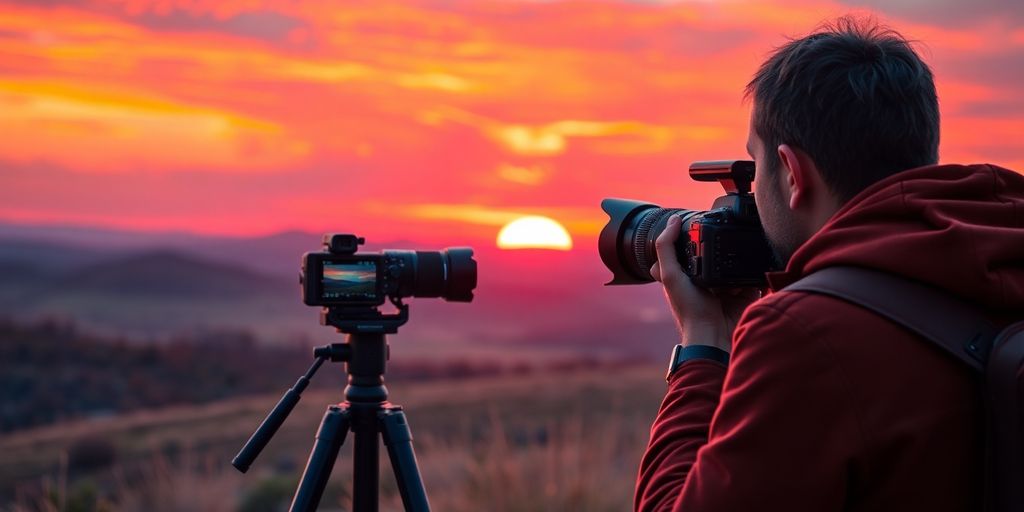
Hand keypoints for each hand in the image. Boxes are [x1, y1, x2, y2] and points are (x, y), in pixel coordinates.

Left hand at [649, 214, 761, 351]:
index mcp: (687, 275)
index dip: (694, 238)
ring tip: (732, 268)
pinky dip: (753, 272)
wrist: (714, 336)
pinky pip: (753, 275)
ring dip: (737, 260)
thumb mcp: (670, 274)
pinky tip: (747, 274)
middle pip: (716, 253)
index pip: (690, 249)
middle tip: (723, 245)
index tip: (701, 227)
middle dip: (721, 248)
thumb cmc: (689, 310)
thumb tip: (673, 220)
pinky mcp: (746, 293)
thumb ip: (666, 247)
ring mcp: (727, 286)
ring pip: (736, 261)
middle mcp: (706, 279)